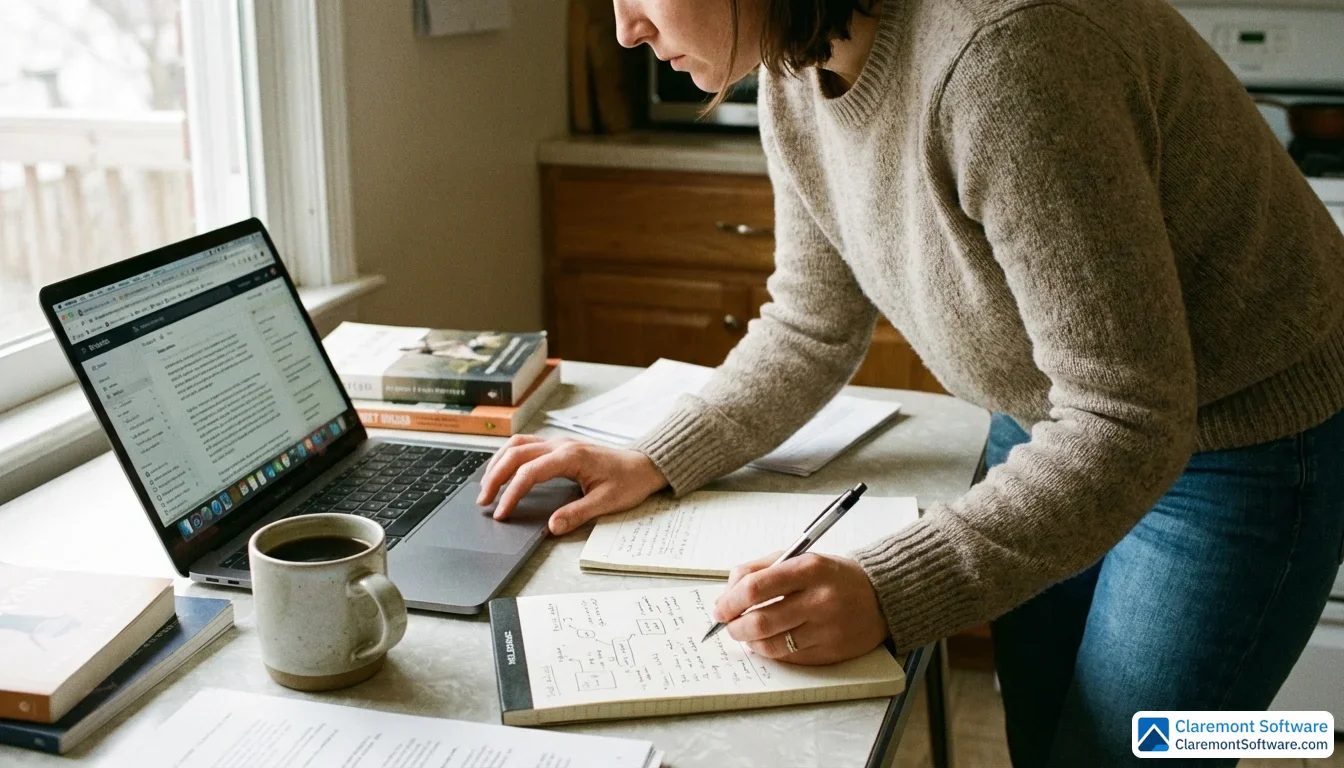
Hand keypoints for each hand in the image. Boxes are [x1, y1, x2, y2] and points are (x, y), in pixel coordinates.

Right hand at [477, 435, 667, 534]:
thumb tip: (551, 527)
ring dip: (498, 463)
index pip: (530, 473)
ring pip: (517, 444)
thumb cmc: (628, 481)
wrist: (644, 464)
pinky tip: (503, 471)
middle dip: (495, 477)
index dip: (512, 493)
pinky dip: (509, 457)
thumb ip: (577, 514)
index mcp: (571, 457)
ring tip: (487, 487)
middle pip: (516, 453)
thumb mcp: (606, 502)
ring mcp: (558, 442)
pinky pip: (526, 445)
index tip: (502, 513)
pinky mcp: (559, 446)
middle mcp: (560, 445)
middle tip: (483, 501)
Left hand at [712, 551, 888, 664]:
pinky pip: (789, 658)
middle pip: (760, 621)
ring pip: (772, 645)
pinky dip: (772, 651)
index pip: (755, 587)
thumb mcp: (800, 558)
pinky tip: (770, 642)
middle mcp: (819, 600)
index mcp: (809, 569)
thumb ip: (760, 570)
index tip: (720, 608)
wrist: (882, 596)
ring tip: (748, 634)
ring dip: (751, 642)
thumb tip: (726, 595)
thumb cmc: (833, 576)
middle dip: (735, 627)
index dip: (730, 601)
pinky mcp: (831, 652)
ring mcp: (827, 629)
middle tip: (729, 625)